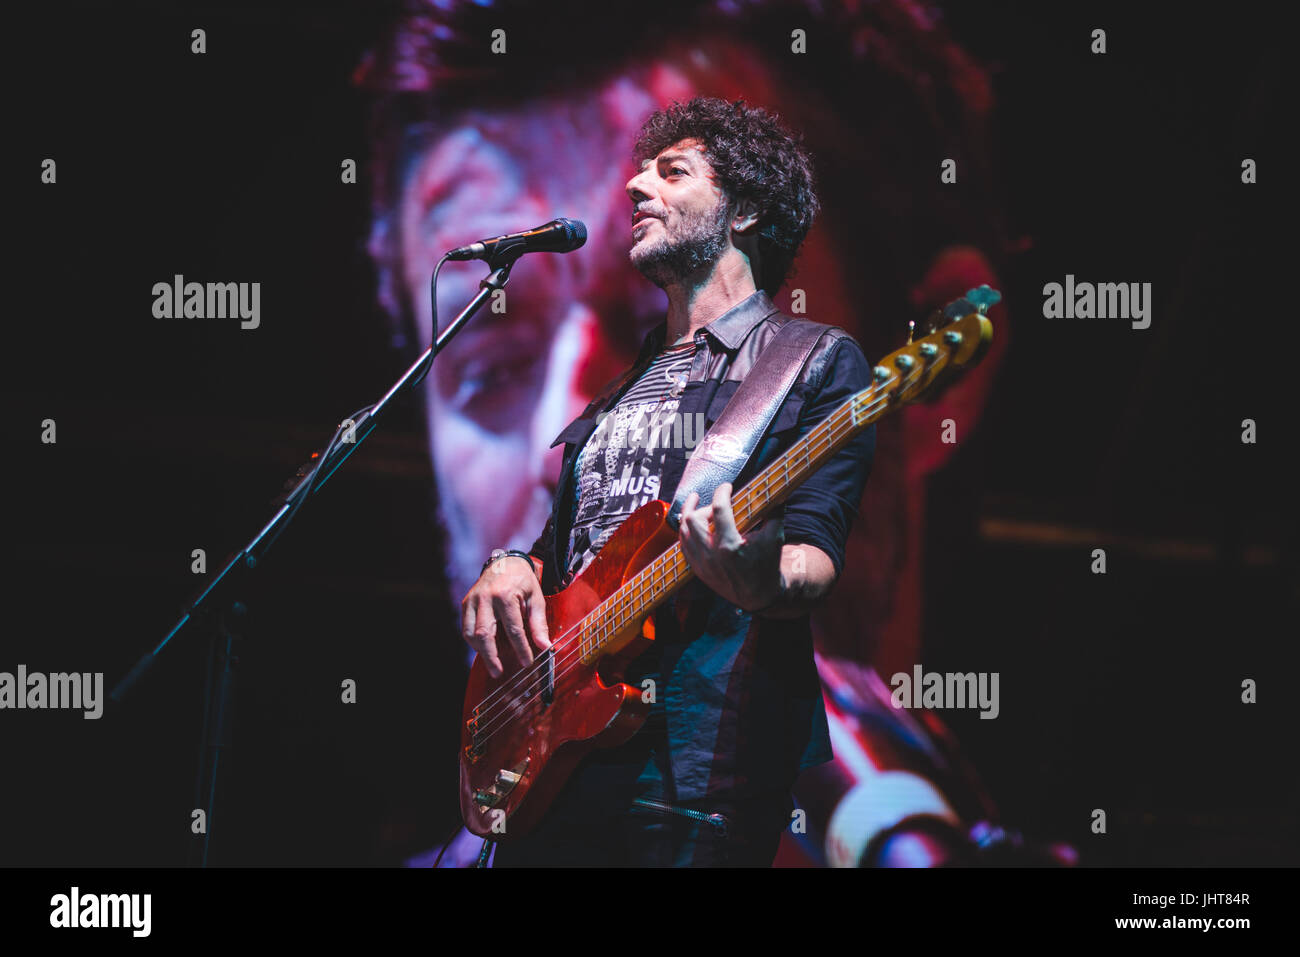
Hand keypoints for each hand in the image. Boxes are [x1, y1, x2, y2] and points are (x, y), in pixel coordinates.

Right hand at [460, 556, 549, 677]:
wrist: (505, 563)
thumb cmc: (523, 582)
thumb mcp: (536, 598)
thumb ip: (538, 623)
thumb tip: (545, 647)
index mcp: (505, 595)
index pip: (513, 629)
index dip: (520, 648)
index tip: (526, 663)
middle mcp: (485, 598)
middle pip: (484, 634)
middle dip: (491, 657)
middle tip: (498, 672)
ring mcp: (472, 600)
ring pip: (470, 633)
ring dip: (481, 651)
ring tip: (493, 662)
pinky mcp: (466, 604)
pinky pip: (466, 628)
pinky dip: (475, 642)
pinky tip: (486, 648)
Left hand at [678, 483, 784, 611]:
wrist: (759, 595)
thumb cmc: (767, 564)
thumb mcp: (775, 536)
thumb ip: (774, 511)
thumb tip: (776, 490)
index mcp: (731, 546)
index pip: (719, 510)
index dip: (721, 493)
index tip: (727, 487)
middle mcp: (712, 556)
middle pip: (693, 519)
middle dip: (703, 506)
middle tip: (715, 504)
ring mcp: (702, 564)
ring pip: (683, 531)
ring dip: (689, 515)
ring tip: (696, 504)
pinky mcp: (697, 569)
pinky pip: (683, 544)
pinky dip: (686, 531)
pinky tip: (693, 523)